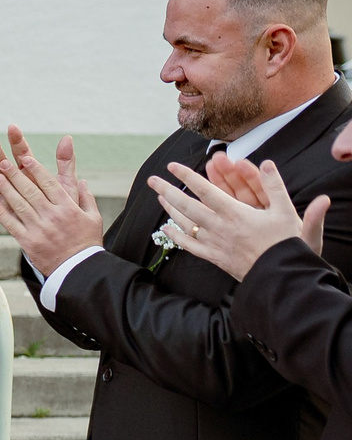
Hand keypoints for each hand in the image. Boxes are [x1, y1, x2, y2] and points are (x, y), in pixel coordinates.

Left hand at [0, 126, 103, 275]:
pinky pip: (11, 223)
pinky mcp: (28, 241)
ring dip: (6, 189)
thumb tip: (83, 180)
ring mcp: (39, 229)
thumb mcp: (93, 217)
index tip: (25, 158)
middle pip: (31, 191)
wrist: (79, 270)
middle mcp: (52, 216)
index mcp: (68, 208)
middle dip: (16, 175)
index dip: (36, 169)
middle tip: (4, 162)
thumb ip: (86, 198)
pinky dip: (0, 211)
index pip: (50, 184)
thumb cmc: (87, 243)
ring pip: (19, 204)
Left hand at [151, 156, 323, 281]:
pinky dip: (176, 236)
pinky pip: (189, 246)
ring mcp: (214, 243)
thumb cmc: (286, 244)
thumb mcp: (286, 212)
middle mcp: (219, 227)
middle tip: (152, 180)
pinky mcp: (214, 257)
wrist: (280, 277)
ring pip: (185, 224)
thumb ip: (275, 186)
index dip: (187, 177)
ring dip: (170, 209)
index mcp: (235, 214)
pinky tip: (166, 228)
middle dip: (168, 190)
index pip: (205, 190)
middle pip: (187, 206)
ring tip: (160, 197)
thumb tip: (267, 162)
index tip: (172, 166)